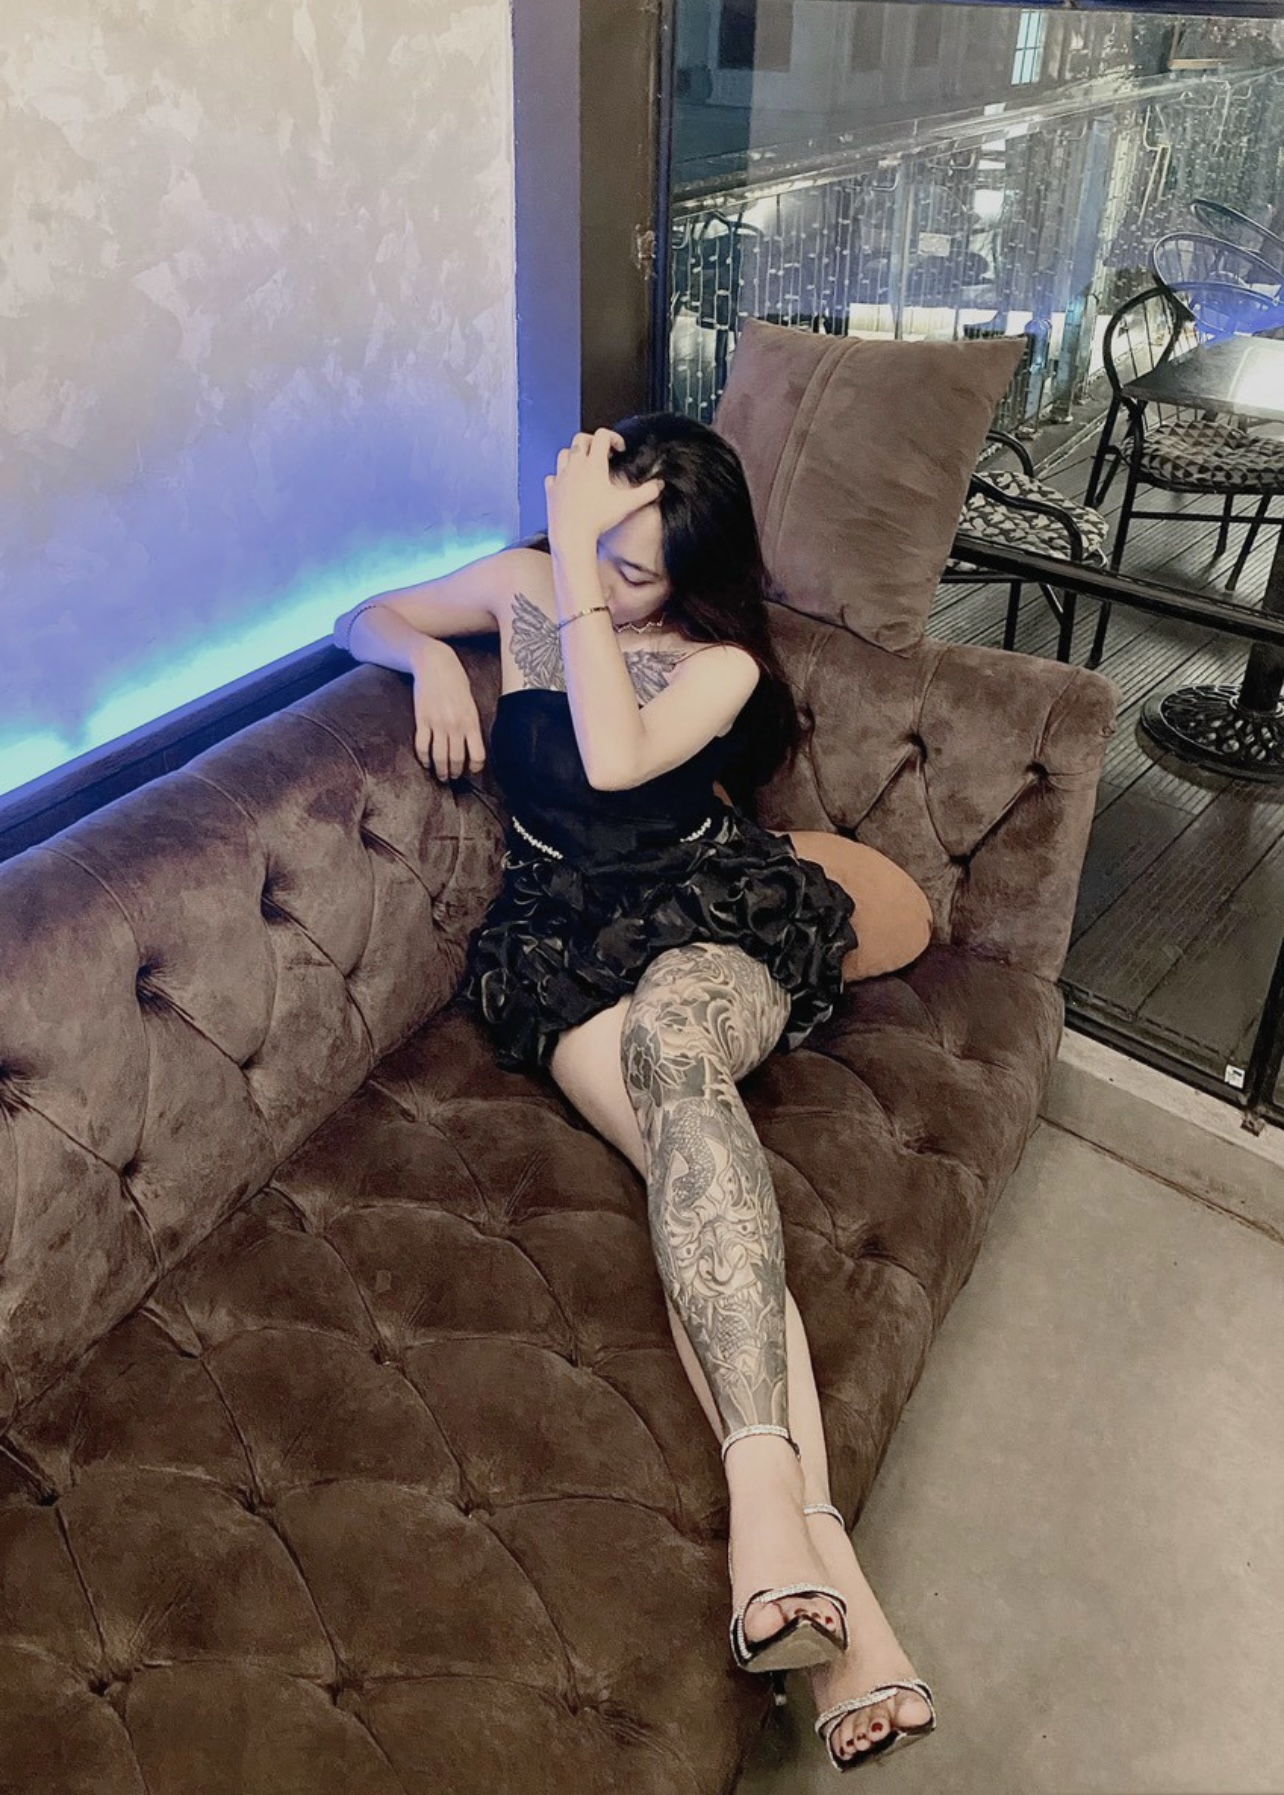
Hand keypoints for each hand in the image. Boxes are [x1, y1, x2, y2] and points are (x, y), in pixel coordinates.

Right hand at [410, 639, 485, 781]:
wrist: (436, 665)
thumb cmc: (456, 683)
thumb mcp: (471, 703)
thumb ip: (471, 724)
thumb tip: (472, 745)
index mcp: (471, 721)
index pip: (477, 755)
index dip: (475, 768)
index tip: (471, 771)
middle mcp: (455, 725)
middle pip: (456, 759)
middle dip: (455, 773)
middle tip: (453, 777)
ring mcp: (437, 723)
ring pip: (439, 757)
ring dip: (440, 770)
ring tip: (441, 775)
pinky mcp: (422, 720)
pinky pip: (422, 747)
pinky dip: (424, 759)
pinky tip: (426, 763)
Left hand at [544, 428, 662, 549]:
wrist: (572, 536)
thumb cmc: (598, 520)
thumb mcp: (627, 504)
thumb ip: (646, 492)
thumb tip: (659, 485)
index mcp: (594, 464)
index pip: (602, 436)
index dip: (614, 437)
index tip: (619, 448)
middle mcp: (575, 466)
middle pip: (580, 439)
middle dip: (592, 441)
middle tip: (601, 452)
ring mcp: (561, 477)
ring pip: (564, 453)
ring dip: (574, 455)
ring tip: (584, 465)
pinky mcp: (551, 490)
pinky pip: (553, 476)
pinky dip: (560, 476)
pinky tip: (568, 484)